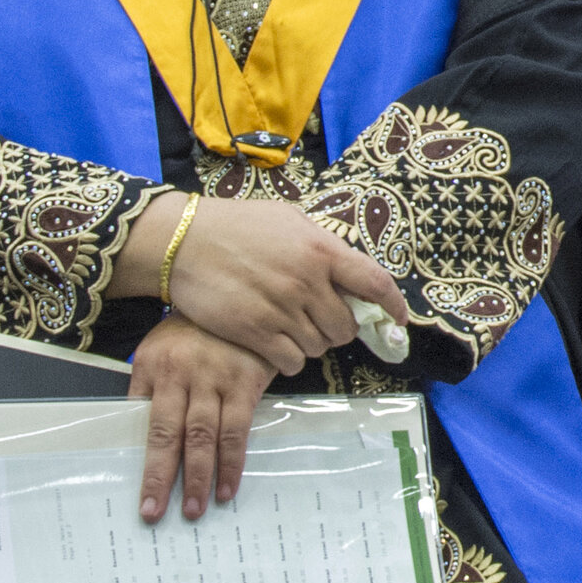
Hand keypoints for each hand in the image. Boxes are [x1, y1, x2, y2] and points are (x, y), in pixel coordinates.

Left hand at [128, 317, 275, 521]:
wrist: (238, 292)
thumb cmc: (193, 329)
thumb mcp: (159, 350)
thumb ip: (148, 389)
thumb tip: (137, 433)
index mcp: (156, 368)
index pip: (150, 427)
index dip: (150, 468)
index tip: (145, 502)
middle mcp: (184, 374)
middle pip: (174, 436)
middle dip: (167, 479)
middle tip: (161, 514)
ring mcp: (217, 378)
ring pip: (206, 436)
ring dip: (203, 476)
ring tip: (198, 508)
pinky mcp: (247, 380)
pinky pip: (239, 427)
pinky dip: (233, 460)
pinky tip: (229, 485)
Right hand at [152, 194, 395, 374]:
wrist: (183, 242)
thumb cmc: (236, 225)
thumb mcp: (288, 220)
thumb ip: (322, 245)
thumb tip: (350, 270)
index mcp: (321, 249)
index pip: (376, 284)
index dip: (394, 306)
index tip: (398, 320)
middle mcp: (307, 281)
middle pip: (347, 326)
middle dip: (340, 328)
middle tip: (321, 321)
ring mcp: (281, 309)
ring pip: (320, 346)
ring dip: (312, 343)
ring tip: (292, 327)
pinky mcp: (255, 332)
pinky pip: (292, 362)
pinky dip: (290, 359)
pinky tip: (277, 345)